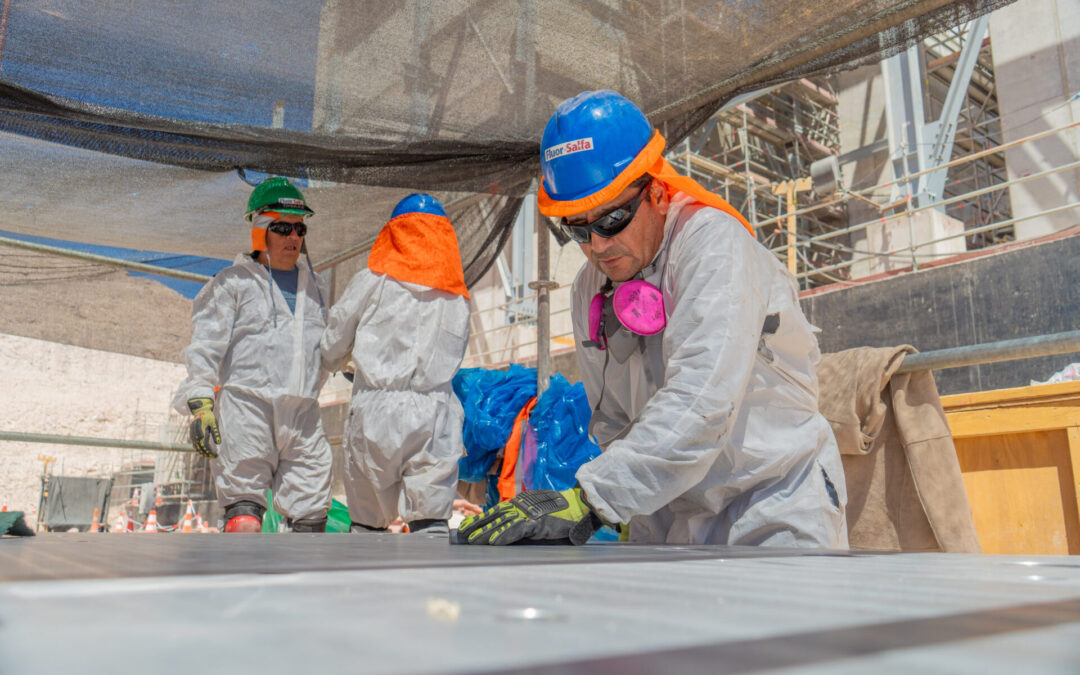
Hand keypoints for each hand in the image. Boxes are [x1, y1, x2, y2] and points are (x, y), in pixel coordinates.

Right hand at [187, 397, 220, 457]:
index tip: (216, 455)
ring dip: (202, 452)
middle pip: (200, 448)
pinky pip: (194, 444)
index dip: (210, 452)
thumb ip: (216, 433)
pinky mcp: (192, 435)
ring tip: (210, 456)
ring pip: (197, 447)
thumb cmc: (208, 417)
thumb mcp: (214, 423)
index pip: (205, 445)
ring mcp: (193, 435)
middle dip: (207, 453)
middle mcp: (196, 435)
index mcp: (201, 432)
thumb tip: (218, 443)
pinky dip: (199, 449)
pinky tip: (204, 452)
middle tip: (214, 457)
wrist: (200, 411)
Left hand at [457, 488, 601, 545]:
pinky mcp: (537, 522)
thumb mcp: (540, 514)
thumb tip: (512, 530)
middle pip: (494, 516)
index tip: (467, 526)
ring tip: (471, 540)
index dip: (481, 519)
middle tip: (461, 534)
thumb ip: (527, 521)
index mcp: (521, 503)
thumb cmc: (563, 513)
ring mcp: (529, 513)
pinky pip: (517, 530)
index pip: (497, 511)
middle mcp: (522, 506)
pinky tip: (493, 542)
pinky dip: (504, 536)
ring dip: (485, 532)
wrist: (581, 506)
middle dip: (477, 525)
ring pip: (501, 523)